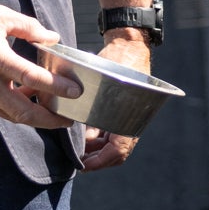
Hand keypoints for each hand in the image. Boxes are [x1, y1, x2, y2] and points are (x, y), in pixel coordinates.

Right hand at [0, 2, 83, 129]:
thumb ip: (28, 27)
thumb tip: (52, 37)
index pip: (32, 79)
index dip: (57, 87)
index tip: (75, 91)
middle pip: (23, 113)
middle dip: (48, 120)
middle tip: (67, 119)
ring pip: (10, 114)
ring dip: (31, 113)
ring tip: (49, 105)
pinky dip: (14, 105)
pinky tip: (24, 94)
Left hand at [80, 26, 150, 171]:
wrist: (129, 45)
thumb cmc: (118, 61)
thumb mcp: (103, 83)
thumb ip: (94, 107)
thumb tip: (81, 133)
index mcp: (133, 117)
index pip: (118, 151)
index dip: (100, 161)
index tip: (82, 164)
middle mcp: (133, 121)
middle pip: (114, 153)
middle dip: (95, 159)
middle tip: (75, 160)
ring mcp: (128, 117)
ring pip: (111, 145)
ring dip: (95, 150)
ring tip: (76, 149)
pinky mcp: (122, 112)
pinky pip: (111, 133)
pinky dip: (97, 138)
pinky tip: (82, 135)